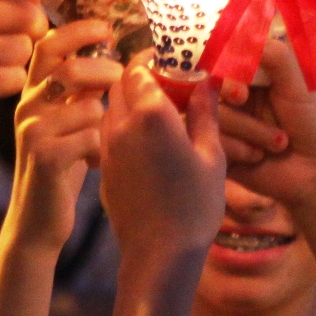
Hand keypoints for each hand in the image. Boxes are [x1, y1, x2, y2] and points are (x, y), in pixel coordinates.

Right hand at [4, 19, 118, 252]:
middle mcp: (28, 106)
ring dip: (107, 120)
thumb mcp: (70, 121)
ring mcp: (34, 132)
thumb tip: (127, 60)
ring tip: (105, 138)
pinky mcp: (45, 158)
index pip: (49, 45)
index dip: (78, 31)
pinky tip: (96, 163)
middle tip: (123, 83)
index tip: (107, 29)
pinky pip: (89, 137)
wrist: (37, 219)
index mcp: (35, 92)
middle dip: (104, 71)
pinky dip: (102, 148)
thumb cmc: (61, 165)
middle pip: (68, 69)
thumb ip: (86, 91)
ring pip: (86, 105)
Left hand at [102, 61, 224, 267]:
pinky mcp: (103, 169)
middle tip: (167, 86)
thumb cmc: (194, 207)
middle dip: (140, 77)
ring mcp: (107, 148)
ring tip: (158, 115)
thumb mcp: (212, 157)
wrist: (158, 255)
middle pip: (119, 84)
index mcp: (151, 114)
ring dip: (129, 103)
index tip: (171, 61)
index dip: (154, 59)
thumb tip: (206, 84)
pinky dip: (122, 128)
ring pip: (110, 108)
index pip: (140, 67)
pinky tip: (147, 145)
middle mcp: (121, 125)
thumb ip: (205, 115)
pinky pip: (108, 134)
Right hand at [215, 37, 315, 212]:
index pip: (224, 60)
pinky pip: (210, 141)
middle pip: (210, 87)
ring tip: (278, 143)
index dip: (225, 65)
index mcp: (252, 78)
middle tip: (243, 98)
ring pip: (212, 116)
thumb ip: (277, 57)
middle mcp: (234, 99)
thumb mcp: (300, 86)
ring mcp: (226, 126)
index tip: (239, 74)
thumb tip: (246, 32)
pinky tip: (258, 157)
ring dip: (247, 129)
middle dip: (230, 95)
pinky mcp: (220, 151)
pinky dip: (236, 148)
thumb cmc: (315, 126)